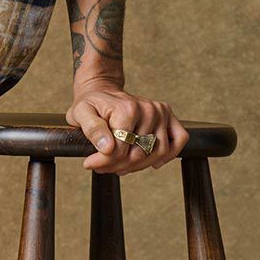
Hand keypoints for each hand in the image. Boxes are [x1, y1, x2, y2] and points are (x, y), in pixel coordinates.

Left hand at [65, 80, 187, 174]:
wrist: (102, 93)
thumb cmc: (91, 105)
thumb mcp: (80, 113)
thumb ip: (92, 129)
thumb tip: (108, 148)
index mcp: (127, 109)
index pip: (121, 149)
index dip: (104, 162)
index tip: (90, 163)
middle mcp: (149, 109)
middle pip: (139, 154)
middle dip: (118, 166)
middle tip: (103, 166)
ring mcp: (161, 113)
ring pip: (158, 153)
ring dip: (139, 166)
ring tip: (121, 165)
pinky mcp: (169, 117)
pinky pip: (179, 140)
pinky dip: (169, 155)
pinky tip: (153, 162)